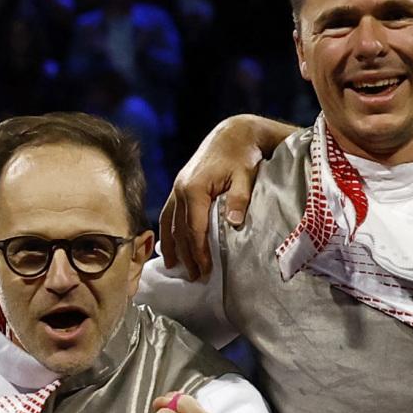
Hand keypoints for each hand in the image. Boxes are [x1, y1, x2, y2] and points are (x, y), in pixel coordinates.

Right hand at [158, 114, 295, 280]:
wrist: (231, 135)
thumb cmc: (241, 156)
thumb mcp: (245, 176)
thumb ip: (239, 199)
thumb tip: (234, 222)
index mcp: (194, 189)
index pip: (194, 228)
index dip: (198, 251)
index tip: (205, 270)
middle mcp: (180, 190)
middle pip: (180, 231)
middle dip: (187, 255)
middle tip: (195, 277)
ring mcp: (176, 189)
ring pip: (170, 225)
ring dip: (173, 247)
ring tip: (177, 268)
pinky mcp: (178, 188)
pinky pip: (167, 215)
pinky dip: (167, 232)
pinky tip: (168, 247)